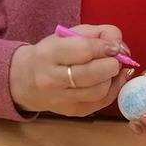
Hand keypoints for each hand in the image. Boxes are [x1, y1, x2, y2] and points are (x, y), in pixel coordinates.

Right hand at [8, 25, 128, 116]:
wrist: (25, 81)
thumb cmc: (50, 54)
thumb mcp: (67, 35)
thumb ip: (96, 34)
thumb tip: (120, 45)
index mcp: (48, 54)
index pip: (83, 50)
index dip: (105, 46)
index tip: (114, 45)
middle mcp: (52, 79)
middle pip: (92, 74)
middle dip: (112, 64)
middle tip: (116, 58)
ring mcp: (62, 99)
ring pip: (99, 91)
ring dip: (113, 78)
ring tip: (111, 68)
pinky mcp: (74, 111)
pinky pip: (102, 102)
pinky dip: (114, 89)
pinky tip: (113, 79)